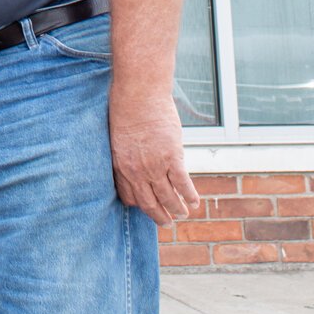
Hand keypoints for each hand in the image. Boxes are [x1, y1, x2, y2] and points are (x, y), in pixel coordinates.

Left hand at [109, 86, 199, 224]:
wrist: (138, 92)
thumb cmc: (126, 106)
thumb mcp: (119, 134)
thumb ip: (127, 151)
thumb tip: (134, 158)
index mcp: (120, 164)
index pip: (130, 196)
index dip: (140, 205)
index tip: (147, 209)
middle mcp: (136, 170)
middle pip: (149, 202)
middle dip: (159, 216)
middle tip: (166, 222)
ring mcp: (155, 165)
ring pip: (168, 197)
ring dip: (176, 209)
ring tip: (182, 213)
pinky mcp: (172, 157)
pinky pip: (183, 184)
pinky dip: (189, 196)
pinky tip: (194, 202)